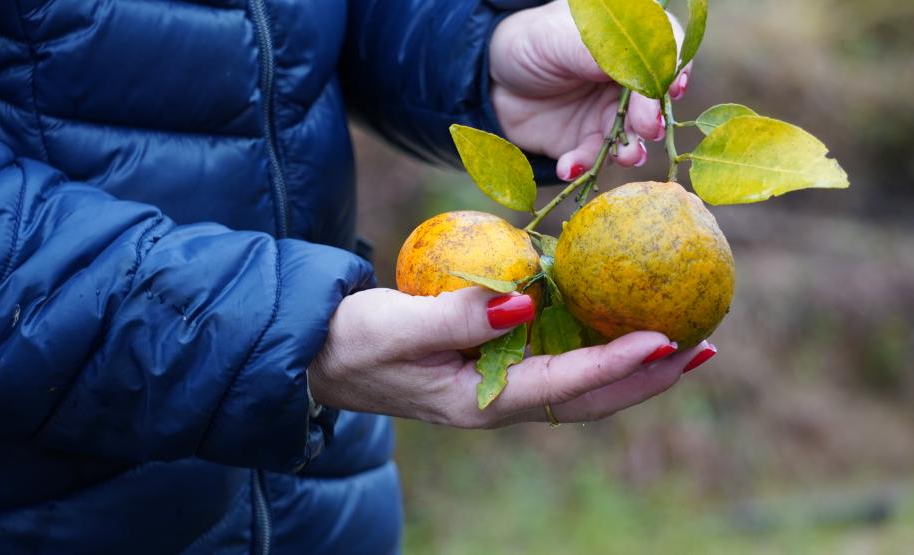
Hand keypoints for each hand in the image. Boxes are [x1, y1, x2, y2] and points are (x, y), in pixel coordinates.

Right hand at [309, 287, 712, 427]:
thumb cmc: (351, 341)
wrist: (321, 354)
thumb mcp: (397, 327)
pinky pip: (558, 358)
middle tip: (703, 348)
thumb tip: (524, 301)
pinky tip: (616, 319)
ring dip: (633, 366)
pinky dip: (597, 344)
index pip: (564, 385)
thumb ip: (458, 317)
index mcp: (480, 401)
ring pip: (581, 381)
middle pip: (590, 397)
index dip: (617, 365)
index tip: (665, 340)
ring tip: (683, 341)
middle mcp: (500, 400)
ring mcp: (499, 384)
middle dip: (648, 378)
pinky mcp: (493, 363)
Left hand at [489, 0, 690, 179]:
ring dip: (629, 150)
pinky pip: (593, 160)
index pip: (667, 54)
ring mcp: (609, 115)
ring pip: (631, 137)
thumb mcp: (562, 36)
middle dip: (653, 119)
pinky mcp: (586, 143)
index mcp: (629, 44)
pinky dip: (583, 166)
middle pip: (655, 103)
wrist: (491, 80)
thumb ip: (601, 52)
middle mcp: (626, 82)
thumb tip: (640, 77)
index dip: (675, 72)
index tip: (674, 91)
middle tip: (647, 128)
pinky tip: (568, 167)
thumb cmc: (530, 42)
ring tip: (624, 156)